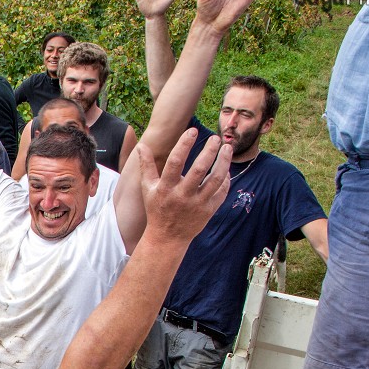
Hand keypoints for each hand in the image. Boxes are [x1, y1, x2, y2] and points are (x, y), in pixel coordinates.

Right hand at [136, 128, 231, 244]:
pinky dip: (226, 178)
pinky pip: (222, 191)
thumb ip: (146, 166)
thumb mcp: (147, 188)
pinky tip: (226, 168)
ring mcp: (198, 204)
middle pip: (200, 169)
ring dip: (224, 161)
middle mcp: (182, 195)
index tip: (193, 131)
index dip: (184, 144)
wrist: (167, 238)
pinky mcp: (209, 210)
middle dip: (210, 151)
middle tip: (216, 138)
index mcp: (166, 188)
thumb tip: (142, 145)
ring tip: (227, 148)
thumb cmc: (157, 209)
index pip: (175, 162)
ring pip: (216, 179)